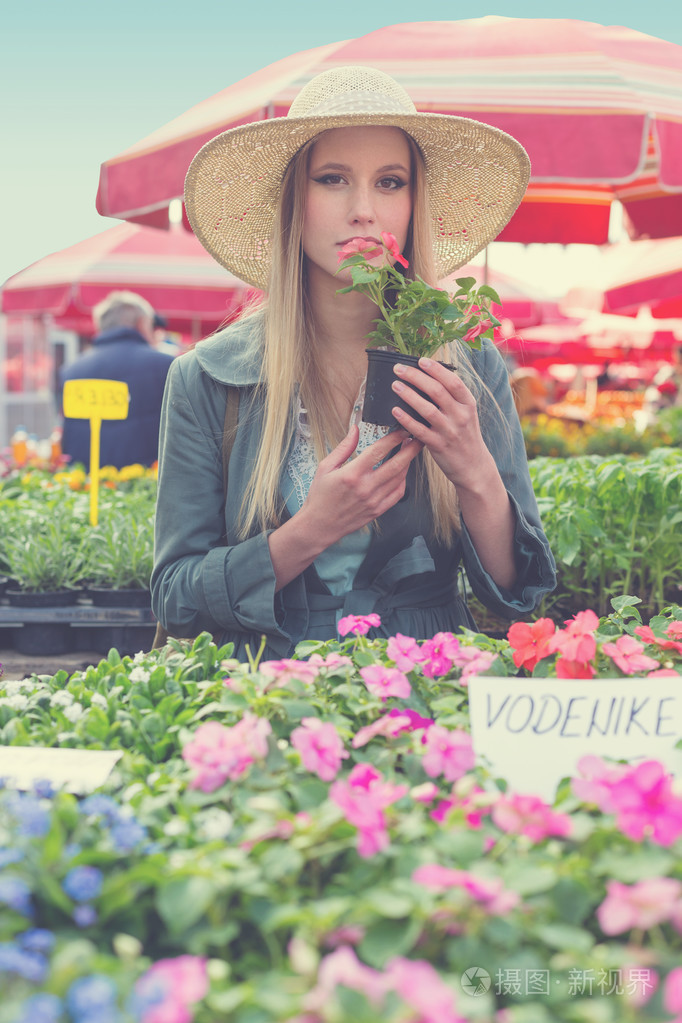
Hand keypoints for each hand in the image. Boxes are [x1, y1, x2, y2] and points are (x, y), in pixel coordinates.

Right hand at [301, 424, 422, 546]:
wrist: (319, 525)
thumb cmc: (320, 496)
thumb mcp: (325, 467)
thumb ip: (343, 447)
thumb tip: (355, 429)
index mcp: (352, 474)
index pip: (378, 451)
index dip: (394, 438)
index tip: (402, 430)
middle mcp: (365, 488)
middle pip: (396, 465)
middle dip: (410, 449)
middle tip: (418, 438)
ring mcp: (373, 500)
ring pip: (399, 478)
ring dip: (408, 463)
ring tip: (410, 452)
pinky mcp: (377, 510)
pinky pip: (397, 494)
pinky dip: (403, 481)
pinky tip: (402, 473)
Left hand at [389, 357, 494, 488]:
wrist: (474, 466)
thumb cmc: (465, 435)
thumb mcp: (467, 413)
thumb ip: (452, 397)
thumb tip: (430, 376)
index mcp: (468, 404)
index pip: (453, 381)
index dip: (436, 369)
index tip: (420, 360)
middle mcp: (460, 416)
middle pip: (437, 391)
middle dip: (416, 377)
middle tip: (399, 369)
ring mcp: (449, 431)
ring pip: (427, 409)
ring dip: (409, 395)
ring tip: (395, 385)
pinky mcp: (438, 445)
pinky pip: (419, 430)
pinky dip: (406, 420)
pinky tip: (395, 411)